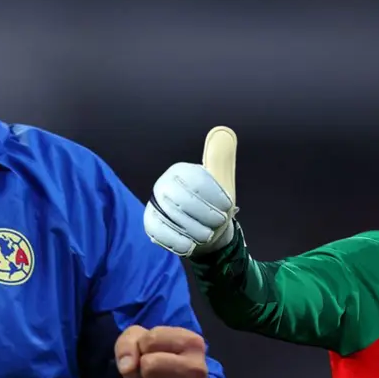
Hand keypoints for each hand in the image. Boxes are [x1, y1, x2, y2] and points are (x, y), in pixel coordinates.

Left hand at [116, 326, 209, 377]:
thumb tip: (127, 366)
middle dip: (143, 371)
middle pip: (149, 365)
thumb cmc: (157, 362)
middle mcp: (198, 367)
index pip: (150, 340)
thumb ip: (127, 344)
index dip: (142, 348)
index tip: (153, 353)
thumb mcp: (139, 343)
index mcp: (192, 342)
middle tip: (154, 375)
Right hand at [144, 126, 238, 256]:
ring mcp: (155, 205)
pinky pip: (160, 233)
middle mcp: (163, 185)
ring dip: (195, 230)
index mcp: (180, 171)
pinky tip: (191, 245)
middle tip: (219, 223)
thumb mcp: (220, 181)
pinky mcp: (151, 224)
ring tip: (207, 234)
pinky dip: (178, 241)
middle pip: (184, 200)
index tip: (228, 207)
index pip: (196, 180)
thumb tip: (225, 132)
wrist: (202, 229)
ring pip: (173, 218)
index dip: (214, 195)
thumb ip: (221, 158)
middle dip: (206, 214)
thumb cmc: (212, 203)